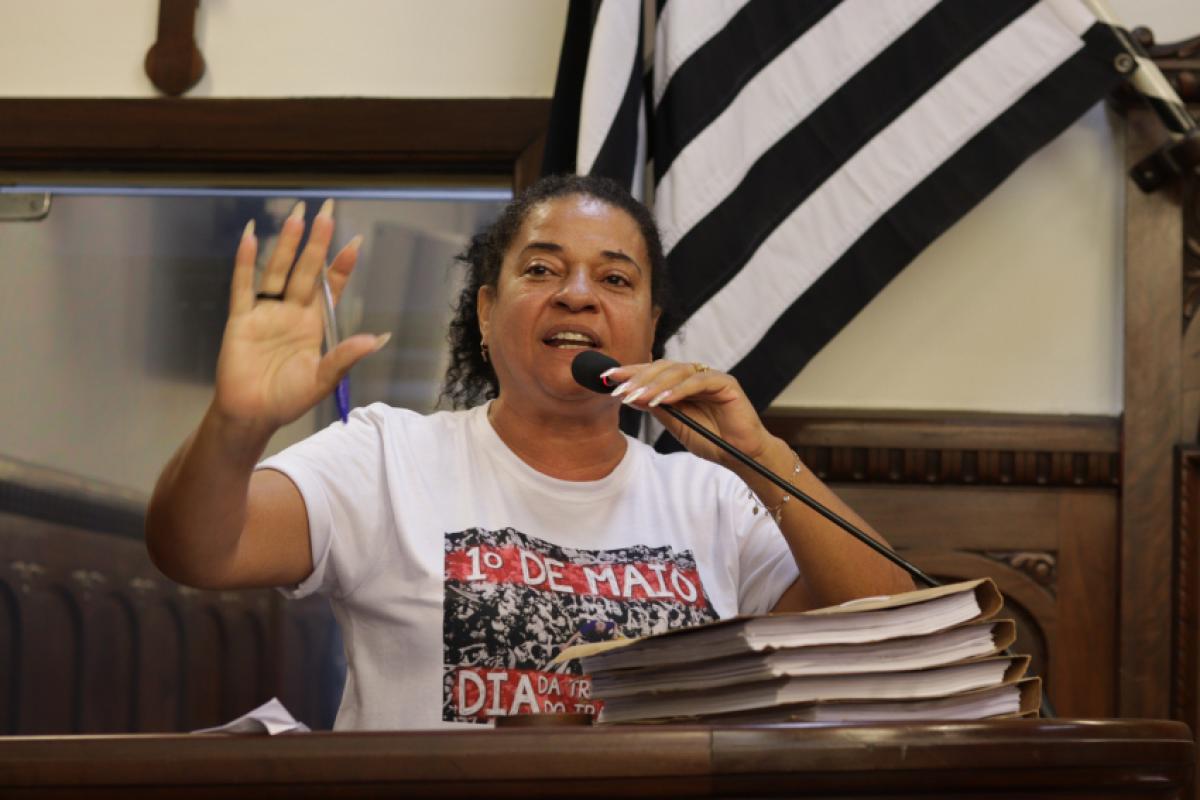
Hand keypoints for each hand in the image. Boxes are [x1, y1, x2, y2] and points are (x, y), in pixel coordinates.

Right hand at [213, 199, 386, 435]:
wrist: (252, 415)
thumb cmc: (288, 399)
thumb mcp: (323, 379)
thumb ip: (345, 356)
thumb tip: (379, 338)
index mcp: (313, 323)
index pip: (329, 287)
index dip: (341, 265)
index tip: (354, 241)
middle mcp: (291, 312)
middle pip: (306, 270)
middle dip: (317, 241)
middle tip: (327, 210)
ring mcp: (266, 312)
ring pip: (278, 270)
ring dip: (287, 244)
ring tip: (298, 215)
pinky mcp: (241, 318)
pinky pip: (243, 285)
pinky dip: (245, 261)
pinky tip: (249, 235)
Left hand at [604, 360, 775, 465]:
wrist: (741, 456)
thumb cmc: (712, 440)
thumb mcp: (676, 425)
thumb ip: (657, 409)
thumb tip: (628, 396)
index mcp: (681, 384)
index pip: (652, 372)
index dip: (630, 374)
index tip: (606, 379)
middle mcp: (695, 376)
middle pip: (662, 367)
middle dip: (638, 378)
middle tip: (619, 389)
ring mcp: (711, 377)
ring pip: (678, 371)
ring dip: (655, 385)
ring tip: (637, 397)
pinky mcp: (726, 383)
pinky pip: (699, 381)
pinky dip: (679, 390)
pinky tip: (663, 400)